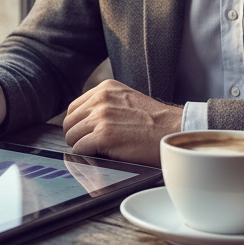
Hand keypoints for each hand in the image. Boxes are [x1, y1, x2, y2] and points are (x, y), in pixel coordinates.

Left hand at [61, 79, 181, 165]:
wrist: (174, 131)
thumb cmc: (155, 122)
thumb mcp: (126, 100)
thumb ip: (105, 105)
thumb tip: (83, 121)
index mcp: (105, 88)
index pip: (73, 108)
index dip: (79, 124)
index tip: (87, 134)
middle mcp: (100, 99)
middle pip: (69, 123)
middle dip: (78, 136)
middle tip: (93, 146)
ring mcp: (101, 117)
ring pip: (72, 137)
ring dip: (83, 147)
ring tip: (101, 151)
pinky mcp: (103, 136)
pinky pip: (79, 149)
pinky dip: (87, 156)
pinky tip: (103, 156)